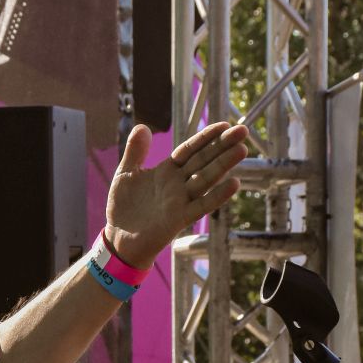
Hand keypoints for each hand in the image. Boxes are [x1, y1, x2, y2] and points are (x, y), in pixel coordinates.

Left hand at [105, 120, 249, 270]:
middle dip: (222, 145)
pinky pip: (202, 205)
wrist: (119, 238)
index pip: (190, 149)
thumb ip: (134, 152)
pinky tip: (234, 183)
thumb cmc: (124, 207)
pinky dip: (218, 195)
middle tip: (243, 130)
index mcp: (167, 170)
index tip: (224, 124)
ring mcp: (181, 200)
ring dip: (224, 164)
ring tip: (242, 149)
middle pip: (203, 160)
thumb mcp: (126, 174)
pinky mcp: (180, 218)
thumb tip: (142, 126)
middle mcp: (178, 183)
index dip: (206, 137)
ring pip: (206, 178)